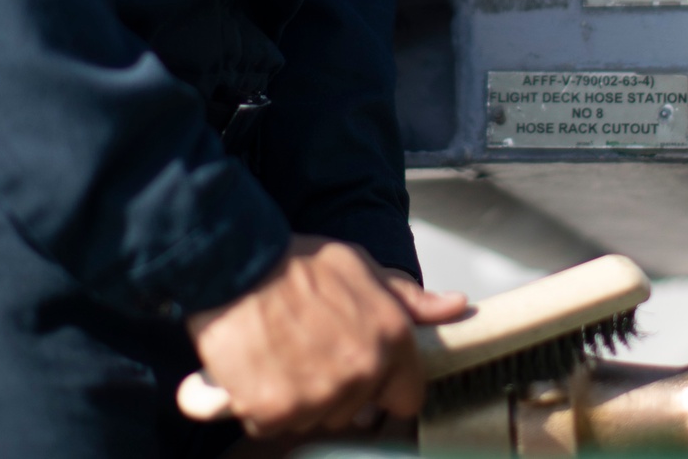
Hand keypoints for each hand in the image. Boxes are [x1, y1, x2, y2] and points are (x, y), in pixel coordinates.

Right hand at [186, 235, 465, 436]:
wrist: (233, 263)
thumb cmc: (294, 262)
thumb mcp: (358, 265)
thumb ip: (406, 297)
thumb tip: (454, 306)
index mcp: (390, 336)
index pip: (407, 396)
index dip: (384, 385)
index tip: (362, 371)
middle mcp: (361, 370)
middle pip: (355, 411)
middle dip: (336, 387)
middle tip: (308, 346)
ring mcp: (318, 395)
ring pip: (314, 419)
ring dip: (298, 397)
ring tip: (281, 352)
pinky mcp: (275, 411)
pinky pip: (271, 424)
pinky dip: (260, 403)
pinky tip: (257, 367)